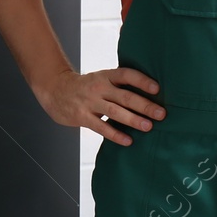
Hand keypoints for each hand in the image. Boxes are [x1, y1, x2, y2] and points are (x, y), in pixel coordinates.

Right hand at [35, 67, 164, 144]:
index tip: (157, 88)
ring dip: (133, 120)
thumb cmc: (85, 87)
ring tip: (148, 127)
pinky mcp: (82, 117)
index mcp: (106, 76)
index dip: (142, 81)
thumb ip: (119, 86)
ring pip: (115, 112)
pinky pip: (101, 127)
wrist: (55, 90)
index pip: (126, 75)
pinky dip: (115, 134)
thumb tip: (149, 96)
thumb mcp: (101, 79)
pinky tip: (128, 140)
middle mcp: (99, 87)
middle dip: (144, 105)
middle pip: (124, 96)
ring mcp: (90, 102)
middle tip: (161, 114)